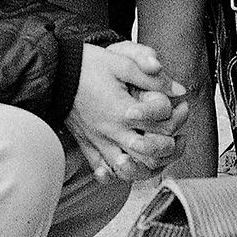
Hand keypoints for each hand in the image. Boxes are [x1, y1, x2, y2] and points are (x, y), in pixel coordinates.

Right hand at [66, 41, 190, 182]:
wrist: (55, 72)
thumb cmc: (87, 65)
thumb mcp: (122, 62)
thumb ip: (151, 78)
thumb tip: (178, 90)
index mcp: (123, 112)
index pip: (162, 127)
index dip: (178, 118)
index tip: (181, 107)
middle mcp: (111, 132)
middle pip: (149, 154)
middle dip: (168, 147)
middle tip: (176, 136)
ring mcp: (98, 142)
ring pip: (128, 170)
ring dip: (146, 167)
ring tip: (157, 154)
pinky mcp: (87, 145)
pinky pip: (103, 170)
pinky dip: (117, 174)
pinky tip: (127, 165)